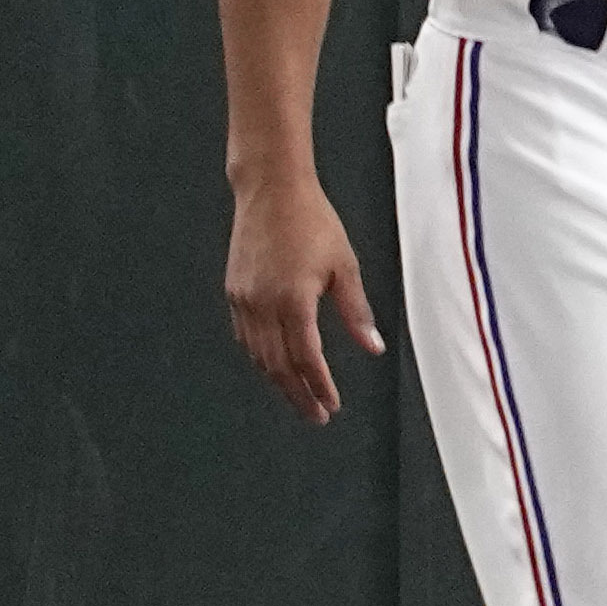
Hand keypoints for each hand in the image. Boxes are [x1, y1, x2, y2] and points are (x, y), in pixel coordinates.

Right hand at [223, 164, 382, 426]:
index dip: (318, 386)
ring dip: (277, 380)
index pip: (306, 358)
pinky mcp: (234, 291)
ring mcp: (243, 299)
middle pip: (278, 366)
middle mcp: (262, 305)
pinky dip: (260, 357)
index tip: (331, 406)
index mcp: (293, 300)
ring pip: (258, 355)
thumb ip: (357, 311)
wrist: (271, 190)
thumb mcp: (345, 266)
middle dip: (297, 394)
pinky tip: (274, 365)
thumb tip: (373, 347)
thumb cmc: (314, 222)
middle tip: (316, 415)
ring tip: (298, 396)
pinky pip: (245, 336)